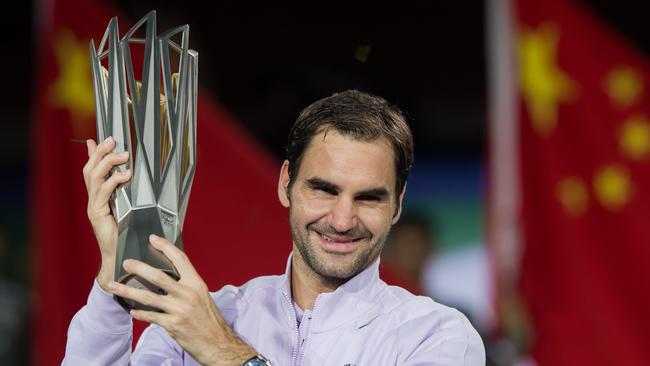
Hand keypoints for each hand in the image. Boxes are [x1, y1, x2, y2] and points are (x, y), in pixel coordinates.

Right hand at [83, 137, 131, 289]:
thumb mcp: (134, 208)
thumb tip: (140, 181)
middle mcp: (95, 201)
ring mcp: (94, 207)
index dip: (95, 154)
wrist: (122, 258)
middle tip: (112, 140)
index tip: (100, 138)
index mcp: (100, 198)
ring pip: (94, 177)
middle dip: (100, 152)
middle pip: (90, 170)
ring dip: (108, 163)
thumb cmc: (132, 235)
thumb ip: (134, 195)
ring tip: (123, 155)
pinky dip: (114, 181)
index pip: (93, 170)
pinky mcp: (98, 215)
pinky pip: (103, 192)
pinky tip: (125, 175)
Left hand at [107, 235, 256, 365]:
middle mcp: (187, 294)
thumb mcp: (202, 295)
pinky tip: (131, 310)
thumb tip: (168, 277)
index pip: (180, 259)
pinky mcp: (172, 325)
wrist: (217, 342)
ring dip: (127, 291)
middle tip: (126, 262)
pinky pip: (150, 316)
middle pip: (159, 276)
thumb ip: (186, 285)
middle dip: (139, 268)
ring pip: (148, 297)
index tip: (153, 239)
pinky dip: (139, 313)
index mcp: (196, 283)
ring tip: (113, 286)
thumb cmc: (209, 319)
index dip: (166, 247)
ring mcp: (179, 309)